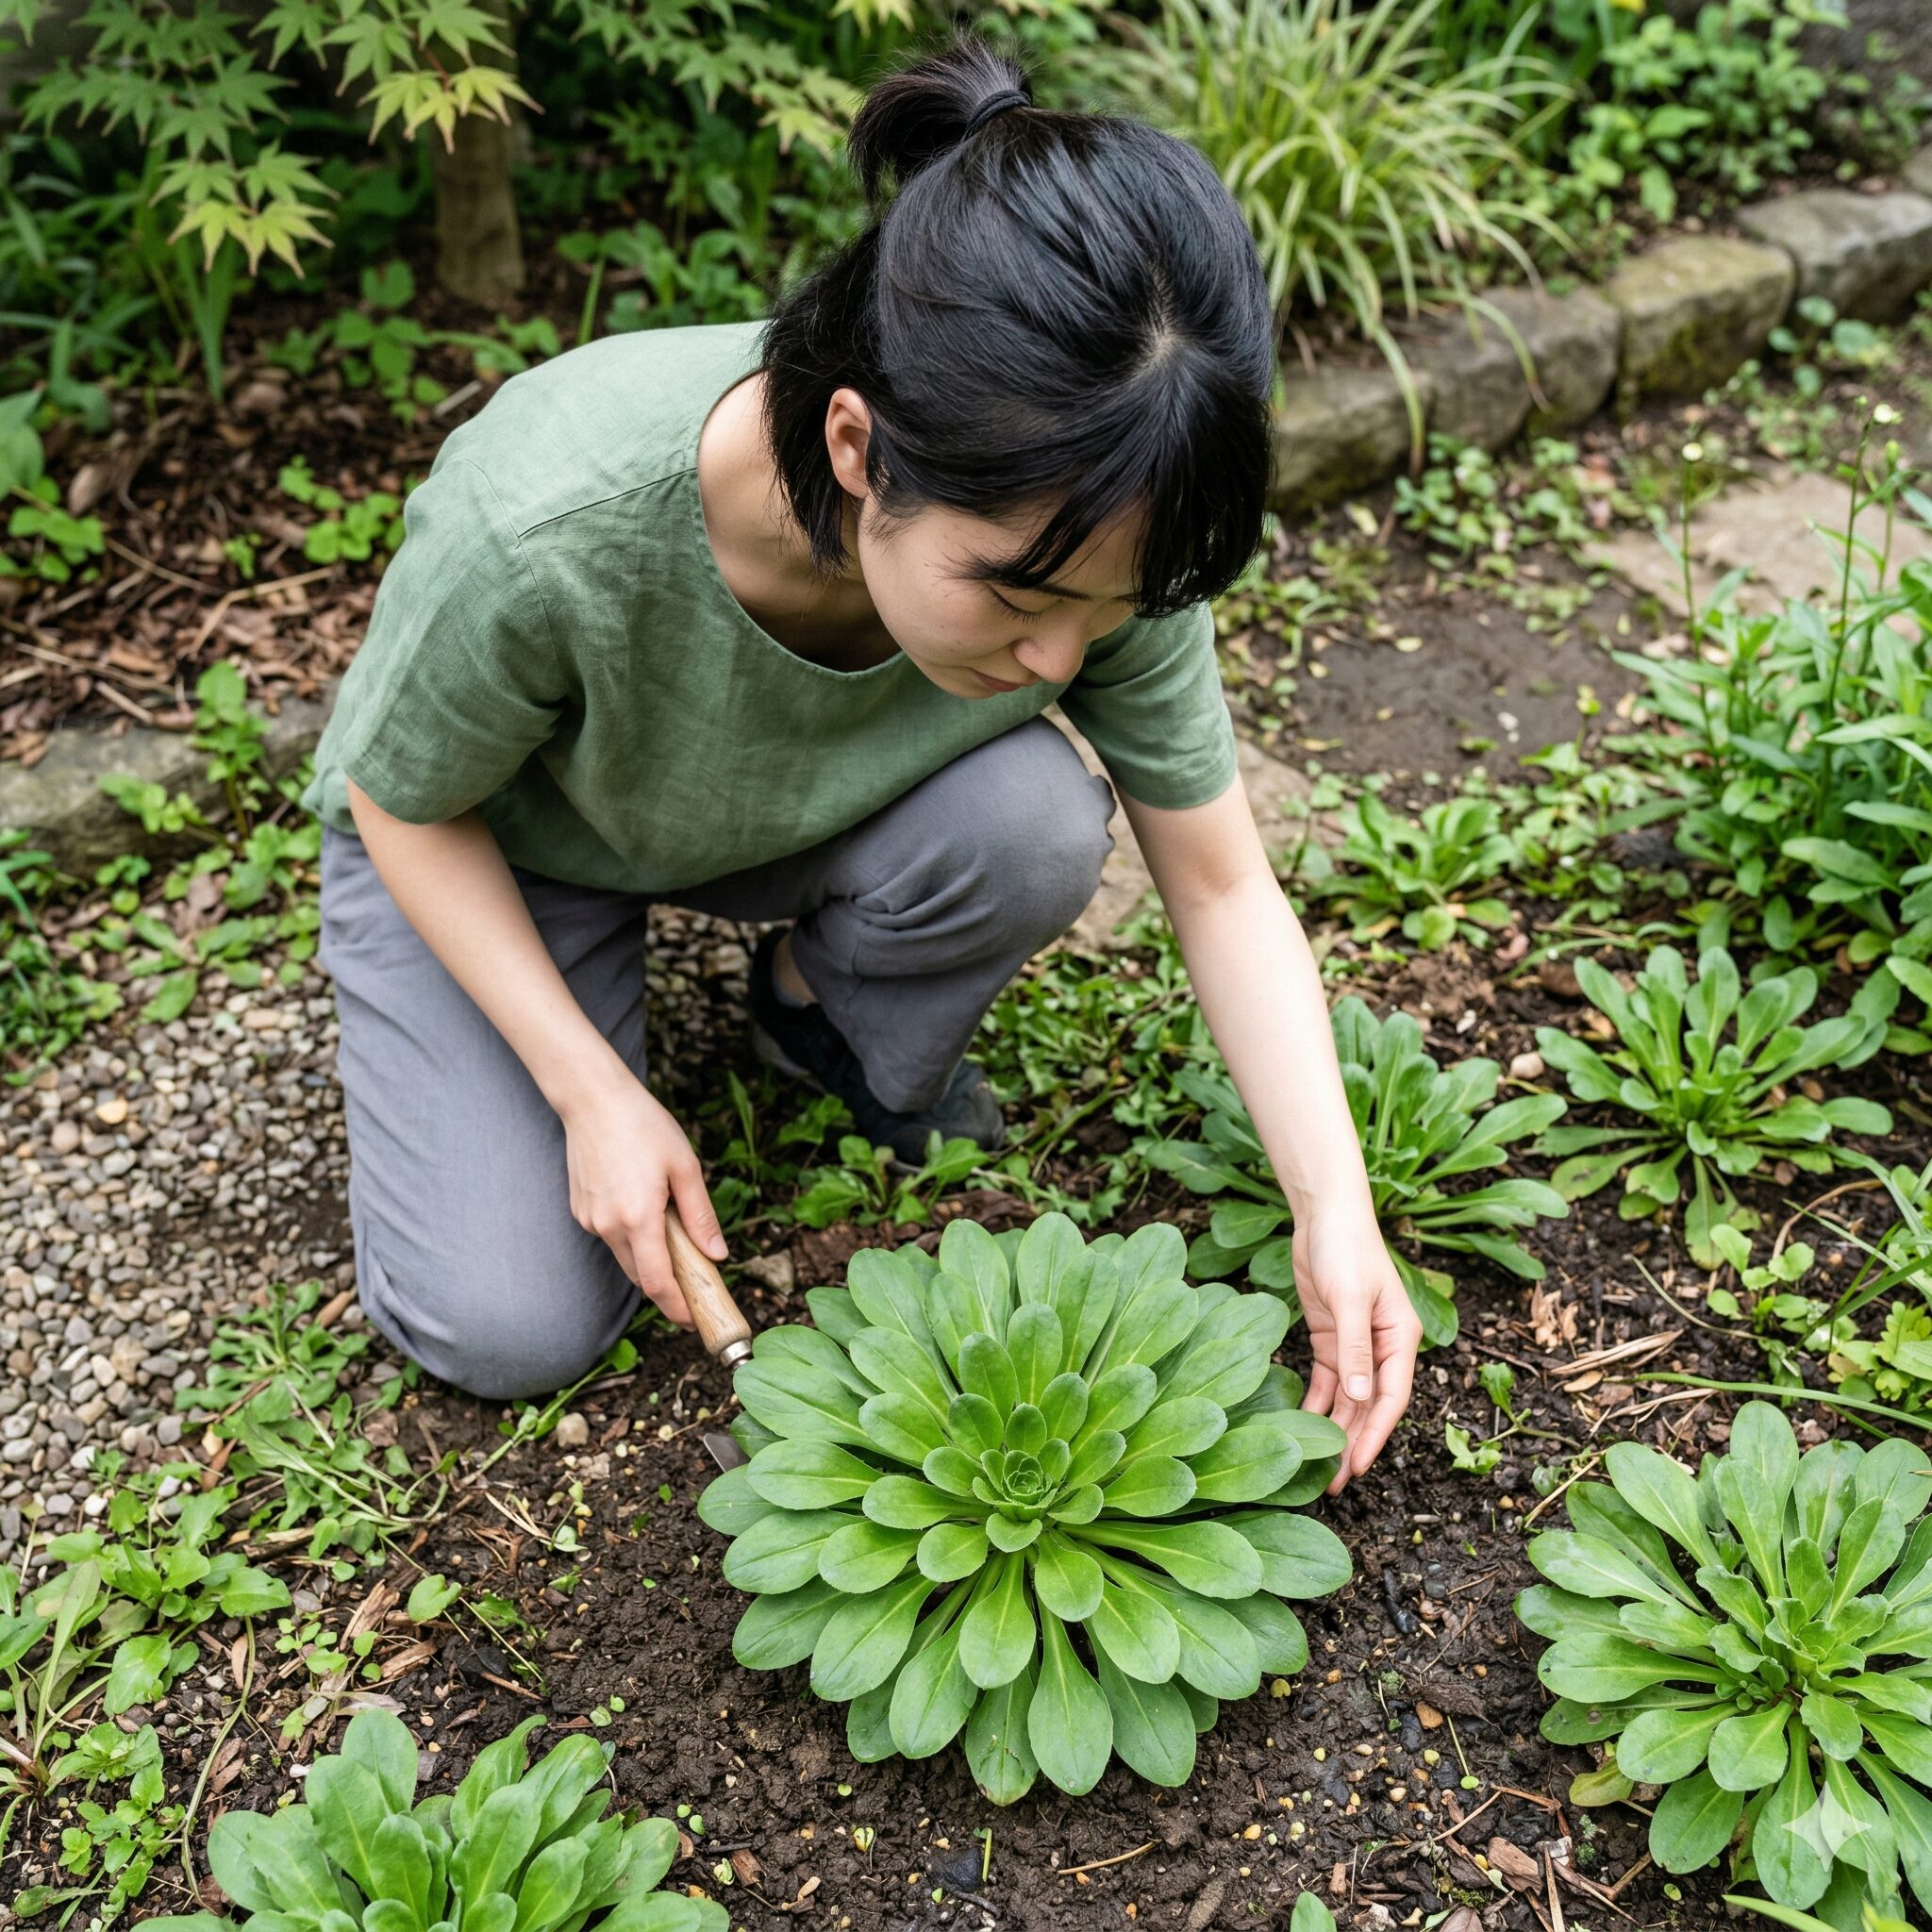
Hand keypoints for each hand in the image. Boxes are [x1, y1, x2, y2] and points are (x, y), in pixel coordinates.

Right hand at [558, 1069, 727, 1327]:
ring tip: (676, 1241)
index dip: (677, 1308)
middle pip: (641, 1276)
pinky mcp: (580, 1210)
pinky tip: (646, 1213)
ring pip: (625, 1257)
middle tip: (696, 1287)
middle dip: (668, 1288)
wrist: (592, 1099)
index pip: (657, 1283)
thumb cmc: (643, 1126)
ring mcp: (590, 1220)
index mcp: (639, 1219)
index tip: (694, 1321)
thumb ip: (701, 1216)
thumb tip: (717, 1254)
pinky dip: (631, 1237)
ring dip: (650, 1260)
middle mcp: (609, 1226)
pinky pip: (611, 1237)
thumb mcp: (685, 1167)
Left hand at [1293, 1203, 1420, 1492]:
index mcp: (1400, 1339)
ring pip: (1348, 1399)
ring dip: (1335, 1430)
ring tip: (1320, 1468)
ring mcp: (1356, 1345)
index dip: (1374, 1434)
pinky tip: (1303, 1427)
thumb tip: (1361, 1397)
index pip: (1391, 1398)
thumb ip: (1355, 1349)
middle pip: (1369, 1406)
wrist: (1324, 1215)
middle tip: (1333, 1483)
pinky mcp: (1330, 1338)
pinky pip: (1326, 1381)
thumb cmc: (1346, 1249)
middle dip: (1353, 1443)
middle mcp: (1382, 1348)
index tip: (1357, 1466)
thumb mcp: (1349, 1300)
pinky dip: (1317, 1404)